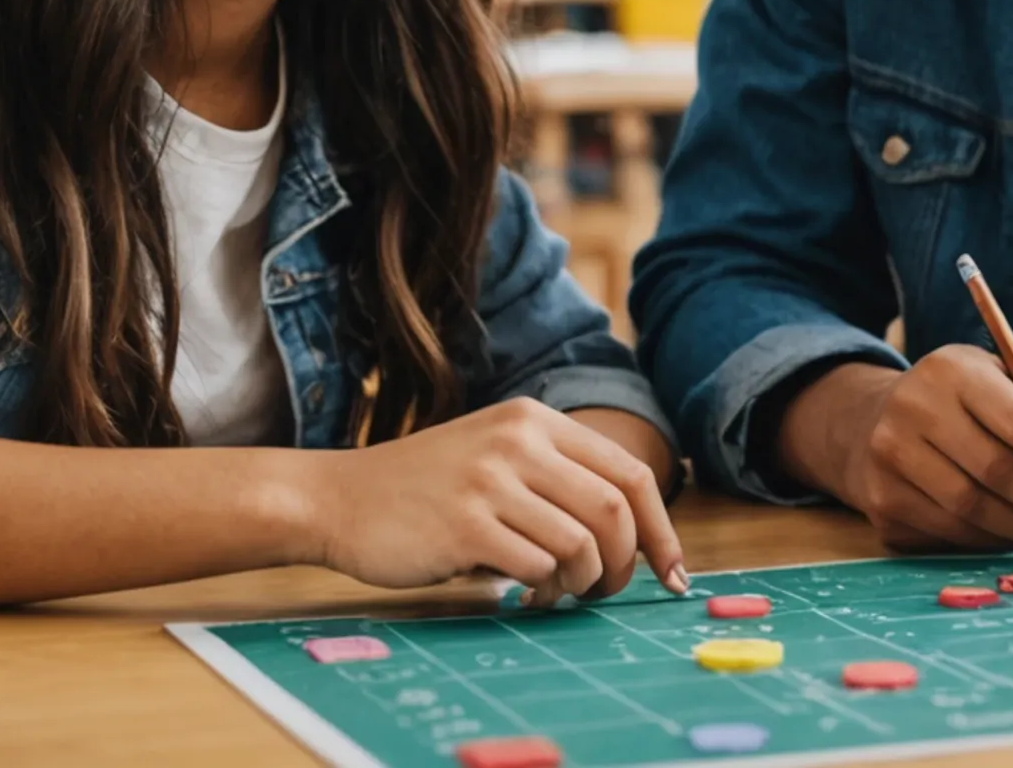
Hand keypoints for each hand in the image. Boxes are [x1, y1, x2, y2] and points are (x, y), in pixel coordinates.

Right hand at [298, 398, 685, 605]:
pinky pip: (537, 565)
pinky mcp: (465, 525)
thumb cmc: (425, 490)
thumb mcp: (496, 455)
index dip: (661, 529)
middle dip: (625, 564)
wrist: (338, 498)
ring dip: (581, 582)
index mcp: (536, 420)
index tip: (674, 571)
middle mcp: (519, 442)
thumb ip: (556, 477)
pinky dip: (542, 588)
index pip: (631, 473)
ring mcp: (491, 481)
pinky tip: (522, 592)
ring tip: (554, 590)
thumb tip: (633, 537)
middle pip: (616, 511)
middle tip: (605, 590)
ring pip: (582, 543)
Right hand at [780, 346, 1012, 551]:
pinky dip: (990, 540)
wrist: (889, 419)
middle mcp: (912, 409)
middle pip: (997, 472)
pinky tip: (1009, 530)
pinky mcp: (882, 503)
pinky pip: (949, 534)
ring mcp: (889, 459)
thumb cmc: (980, 399)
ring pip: (972, 510)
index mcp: (955, 369)